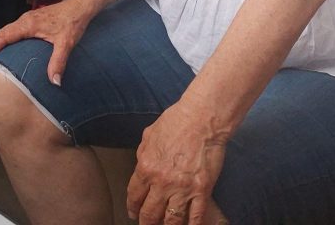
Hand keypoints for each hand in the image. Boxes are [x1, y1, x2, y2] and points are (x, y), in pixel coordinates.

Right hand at [0, 0, 91, 80]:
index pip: (4, 36)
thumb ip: (58, 62)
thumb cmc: (72, 23)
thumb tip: (54, 82)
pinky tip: (10, 47)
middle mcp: (24, 20)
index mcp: (28, 25)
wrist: (79, 7)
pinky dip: (7, 38)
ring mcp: (28, 19)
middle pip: (2, 33)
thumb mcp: (66, 44)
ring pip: (8, 30)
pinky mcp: (32, 20)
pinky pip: (14, 29)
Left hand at [126, 99, 227, 224]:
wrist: (200, 120)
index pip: (134, 195)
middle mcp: (162, 182)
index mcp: (146, 166)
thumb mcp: (149, 136)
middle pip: (150, 213)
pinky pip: (195, 217)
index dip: (133, 207)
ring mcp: (182, 189)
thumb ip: (143, 154)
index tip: (133, 213)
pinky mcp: (201, 191)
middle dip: (146, 222)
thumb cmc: (175, 122)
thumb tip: (141, 166)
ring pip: (171, 220)